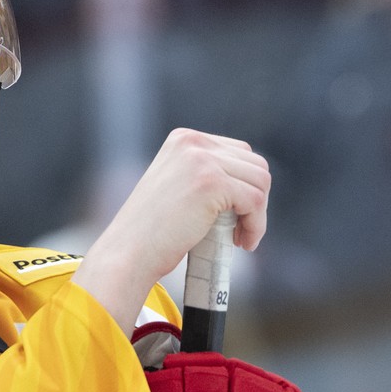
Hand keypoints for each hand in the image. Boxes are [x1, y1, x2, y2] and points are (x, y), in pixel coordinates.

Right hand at [73, 129, 269, 330]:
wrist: (129, 252)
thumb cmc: (153, 231)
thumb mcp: (178, 188)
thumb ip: (207, 175)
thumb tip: (252, 185)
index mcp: (184, 139)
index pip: (239, 152)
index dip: (245, 187)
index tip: (236, 216)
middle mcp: (193, 142)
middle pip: (255, 164)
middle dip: (256, 200)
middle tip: (240, 230)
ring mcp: (203, 159)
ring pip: (261, 182)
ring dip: (258, 214)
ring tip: (241, 238)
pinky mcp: (212, 182)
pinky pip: (256, 201)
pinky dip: (257, 226)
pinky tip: (242, 243)